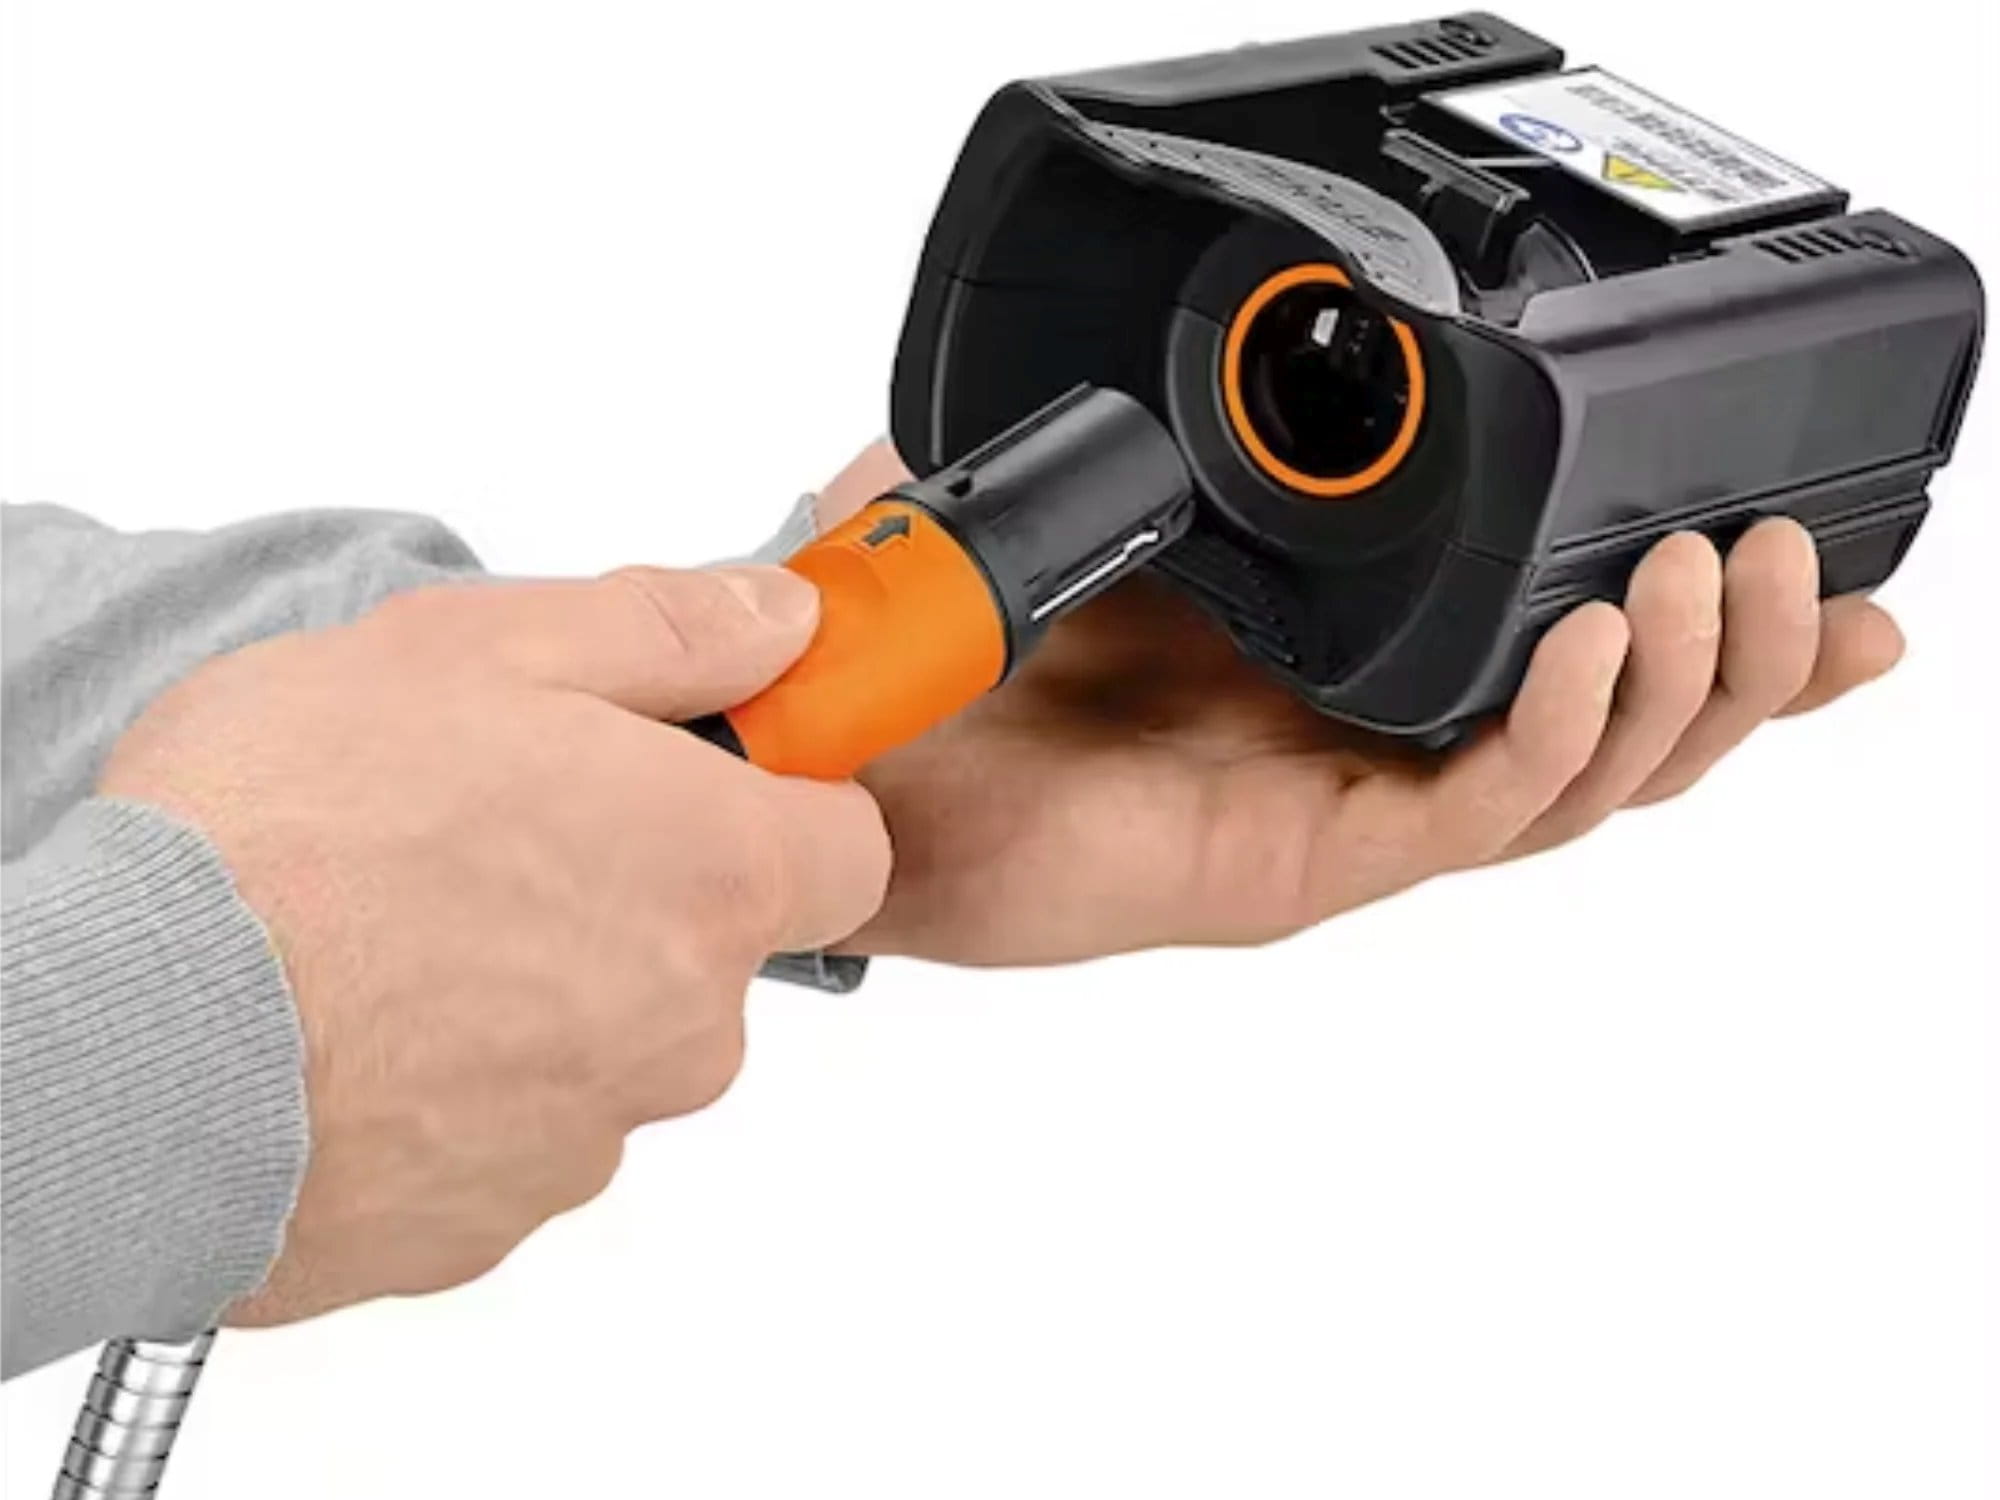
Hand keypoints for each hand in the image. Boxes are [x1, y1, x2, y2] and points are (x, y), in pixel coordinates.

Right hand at [99, 565, 889, 1322]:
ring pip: (606, 1040)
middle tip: (485, 829)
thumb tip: (781, 619)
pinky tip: (355, 1029)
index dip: (785, 799)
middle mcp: (685, 1024)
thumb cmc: (284, 832)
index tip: (704, 770)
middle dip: (628, 885)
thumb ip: (663, 631)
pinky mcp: (488, 1224)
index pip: (849, 847)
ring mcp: (589, 1140)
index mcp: (711, 873)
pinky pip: (509, 1132)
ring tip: (391, 930)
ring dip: (533, 986)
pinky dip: (456, 1085)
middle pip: (712, 944)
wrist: (120, 1047)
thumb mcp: (477, 647)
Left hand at [813, 443, 1903, 964]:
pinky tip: (1596, 644)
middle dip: (1735, 649)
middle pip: (1610, 721)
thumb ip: (1134, 423)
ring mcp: (1341, 806)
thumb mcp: (1059, 490)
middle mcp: (1359, 738)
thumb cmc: (940, 650)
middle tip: (1797, 557)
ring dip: (1677, 686)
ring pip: (1574, 780)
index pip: (1539, 639)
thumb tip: (1174, 330)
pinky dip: (1553, 735)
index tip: (1779, 532)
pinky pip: (1468, 815)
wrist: (832, 777)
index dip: (1678, 609)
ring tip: (1716, 574)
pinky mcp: (1301, 863)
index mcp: (1332, 655)